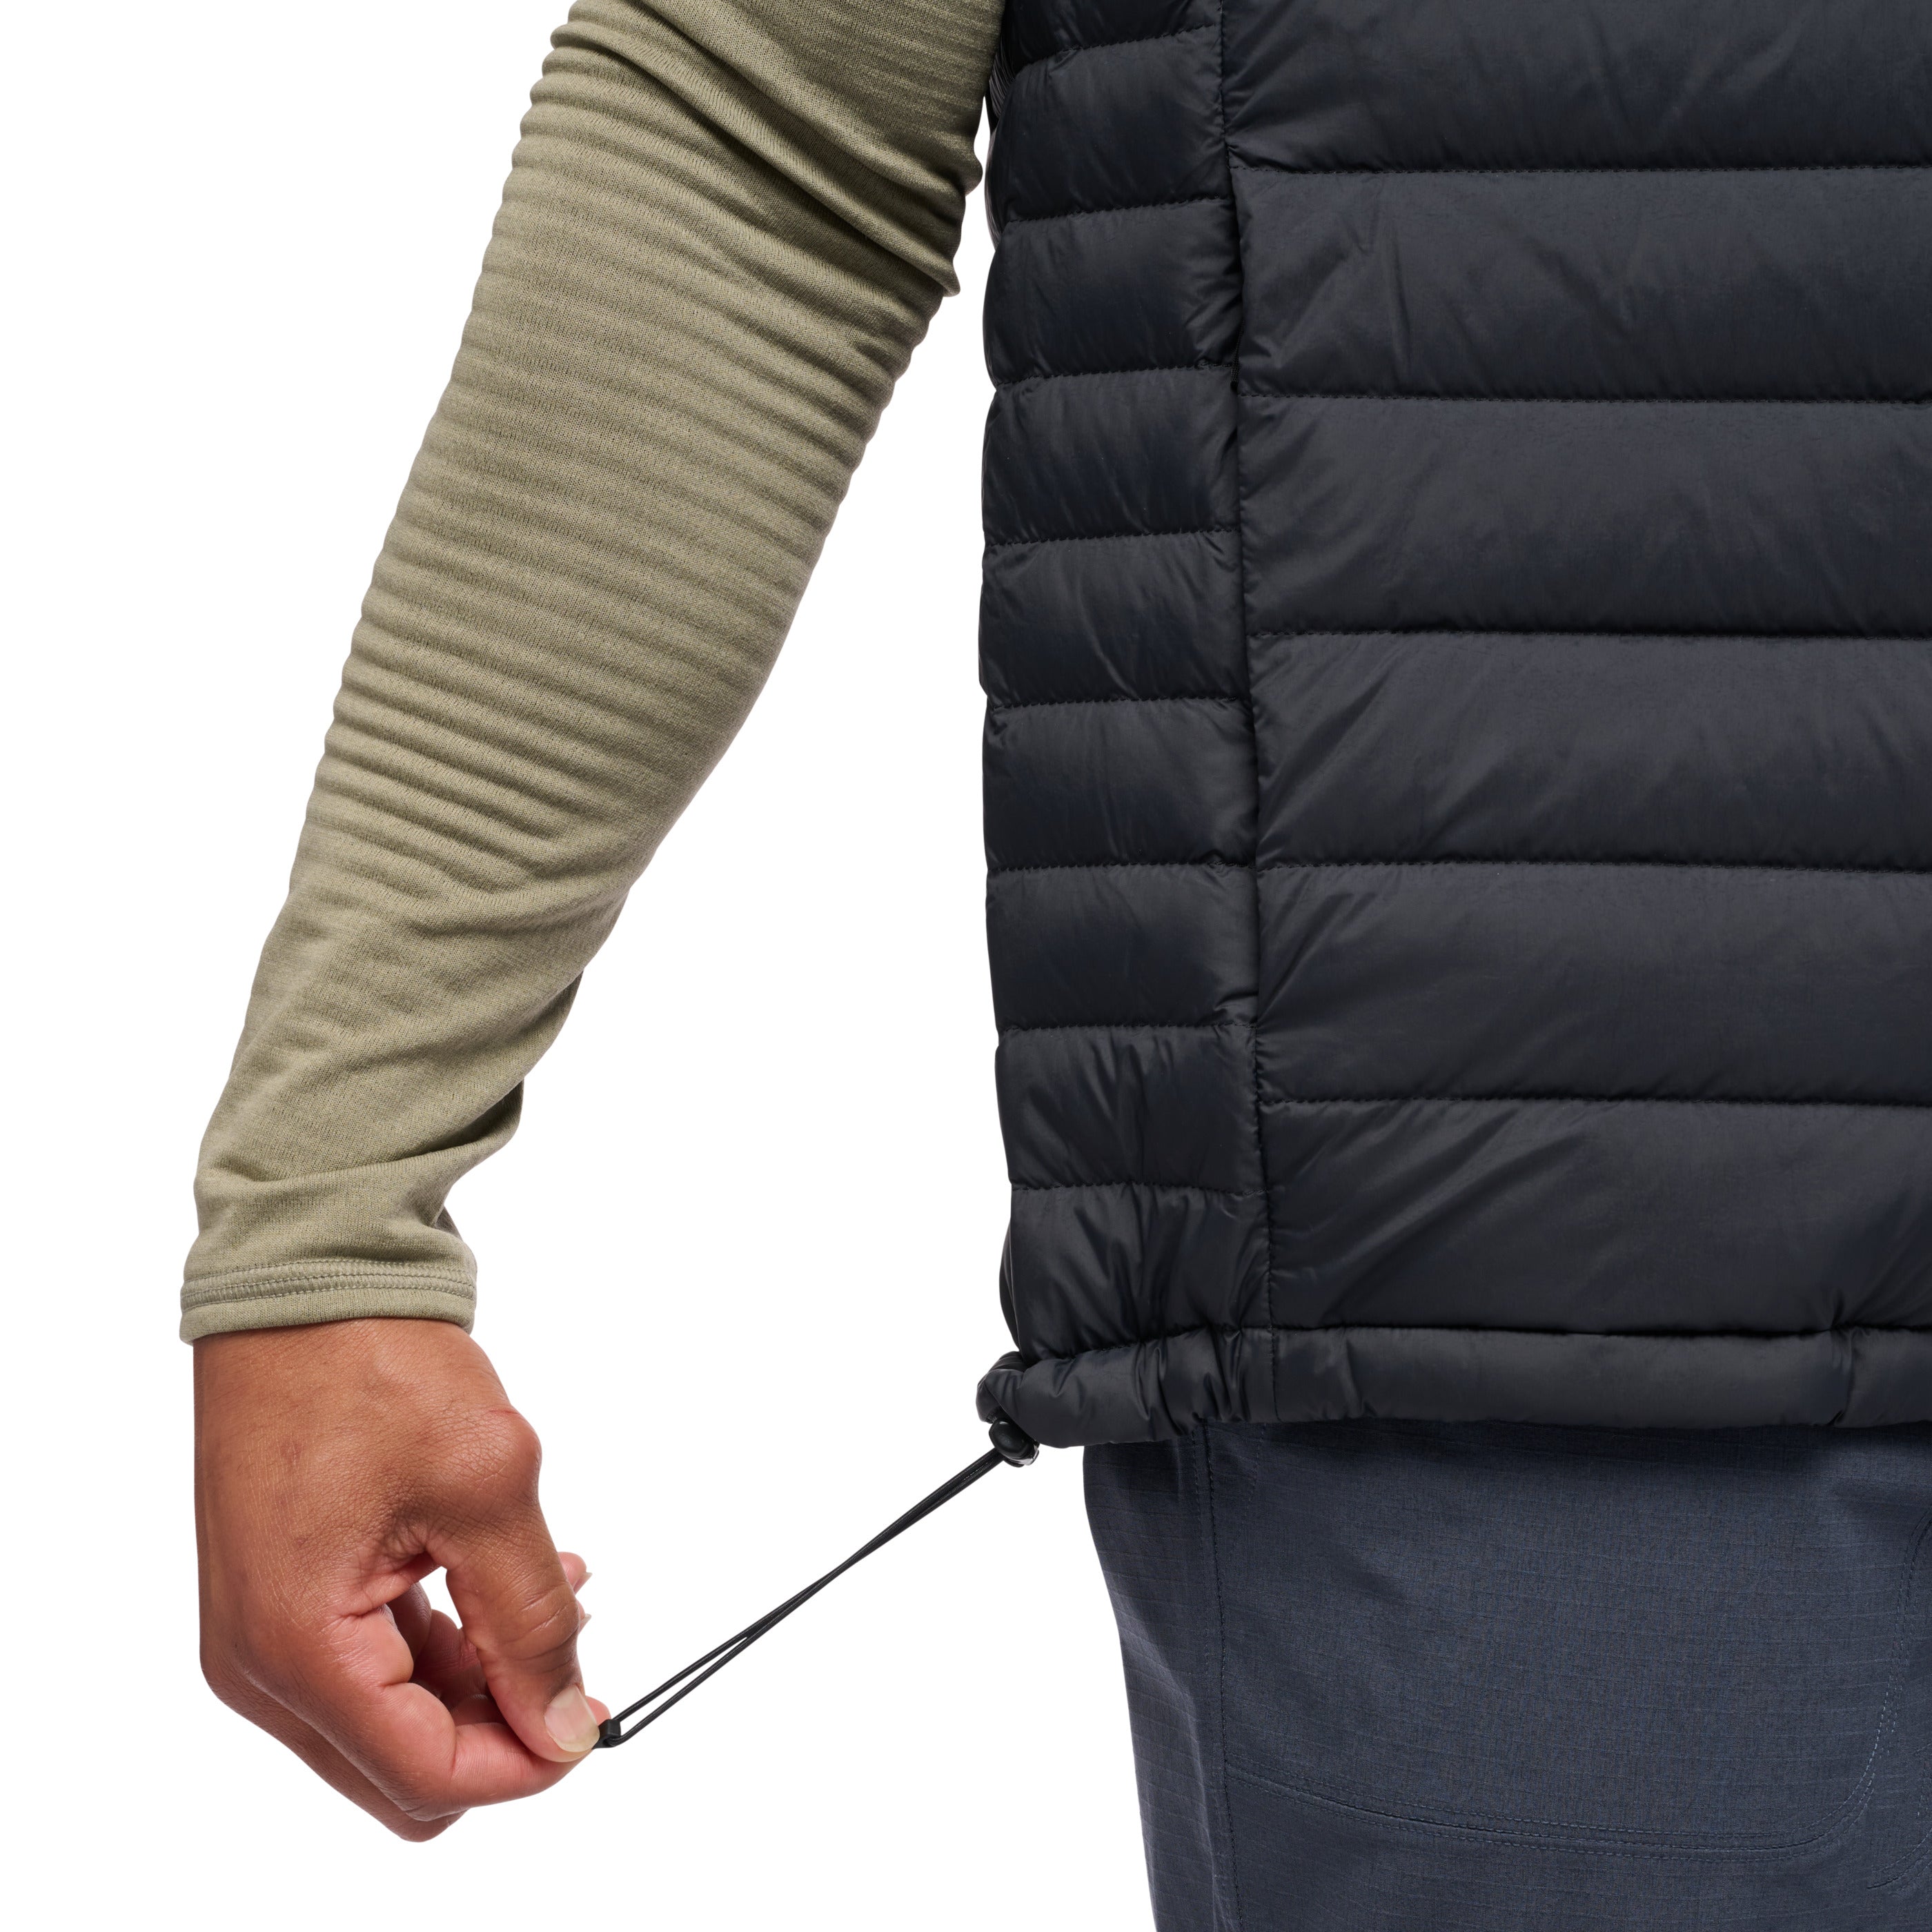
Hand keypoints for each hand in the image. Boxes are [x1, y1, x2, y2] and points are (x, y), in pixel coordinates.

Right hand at [194, 1318, 605, 1838]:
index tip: (592, 1716)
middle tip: (572, 1650)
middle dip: (499, 1724)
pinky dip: (446, 1640)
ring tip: (555, 1589)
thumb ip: (531, 1619)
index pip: (426, 1776)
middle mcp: (260, 1664)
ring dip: (481, 1675)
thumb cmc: (373, 1364)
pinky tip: (508, 1578)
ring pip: (393, 1718)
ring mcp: (263, 1633)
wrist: (307, 1279)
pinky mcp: (283, 1595)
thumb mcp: (486, 1488)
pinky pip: (372, 1661)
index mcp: (297, 1649)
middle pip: (402, 1768)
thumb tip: (562, 1724)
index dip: (523, 1762)